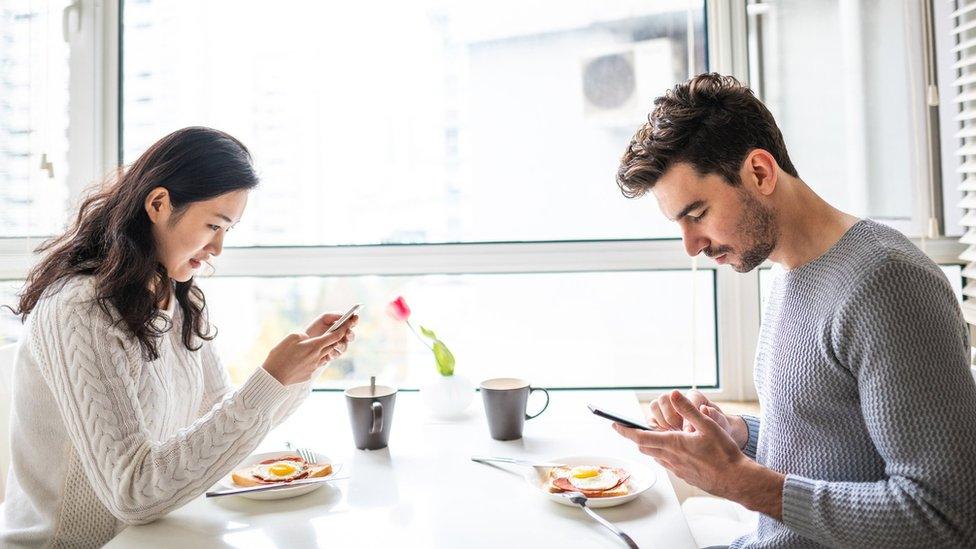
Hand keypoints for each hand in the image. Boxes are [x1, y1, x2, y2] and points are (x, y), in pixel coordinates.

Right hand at [261, 312, 357, 385]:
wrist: (274, 376)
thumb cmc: (280, 355)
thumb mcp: (292, 337)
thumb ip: (304, 335)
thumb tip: (309, 338)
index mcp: (315, 345)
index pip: (335, 336)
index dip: (343, 328)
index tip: (349, 323)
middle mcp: (318, 356)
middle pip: (332, 345)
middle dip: (336, 338)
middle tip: (336, 331)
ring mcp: (314, 366)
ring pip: (325, 354)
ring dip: (325, 348)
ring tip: (316, 345)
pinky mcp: (309, 373)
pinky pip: (316, 363)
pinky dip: (315, 358)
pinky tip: (305, 358)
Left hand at [614, 390, 783, 518]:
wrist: (736, 480)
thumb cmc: (725, 453)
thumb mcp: (708, 426)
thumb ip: (689, 410)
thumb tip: (674, 394)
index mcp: (673, 444)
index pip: (641, 437)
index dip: (625, 431)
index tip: (614, 425)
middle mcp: (671, 458)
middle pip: (644, 448)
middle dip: (635, 437)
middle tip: (627, 428)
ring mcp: (677, 469)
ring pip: (655, 456)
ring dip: (649, 446)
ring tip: (648, 436)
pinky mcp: (684, 476)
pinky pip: (666, 464)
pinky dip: (662, 455)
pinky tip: (671, 450)